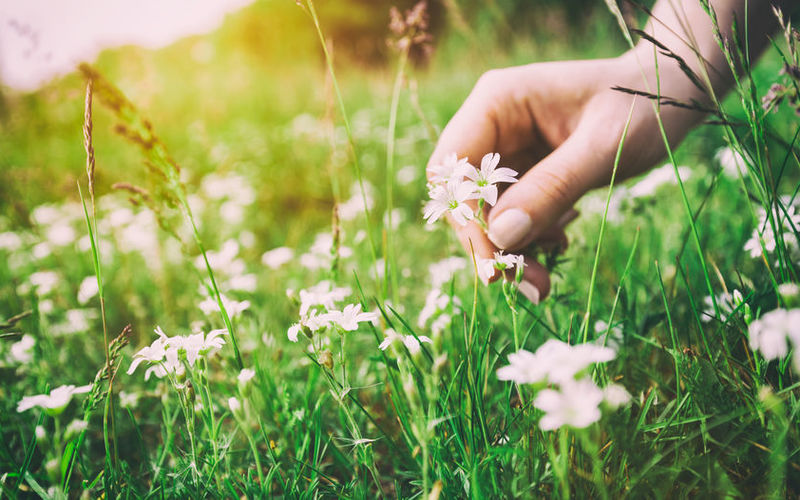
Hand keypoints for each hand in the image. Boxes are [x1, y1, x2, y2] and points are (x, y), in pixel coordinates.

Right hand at [427, 54, 703, 300]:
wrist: (675, 98)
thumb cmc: (646, 106)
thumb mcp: (604, 147)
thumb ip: (553, 188)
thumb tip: (501, 236)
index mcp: (497, 102)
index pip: (453, 166)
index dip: (464, 215)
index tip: (493, 260)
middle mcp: (492, 125)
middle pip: (464, 195)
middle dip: (491, 242)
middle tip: (527, 282)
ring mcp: (507, 149)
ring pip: (485, 213)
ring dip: (510, 249)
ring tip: (545, 277)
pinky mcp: (524, 173)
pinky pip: (510, 216)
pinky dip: (528, 239)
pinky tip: (559, 239)